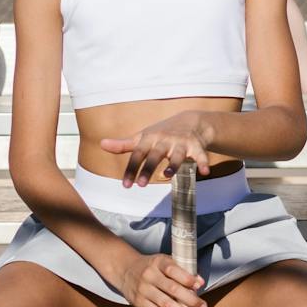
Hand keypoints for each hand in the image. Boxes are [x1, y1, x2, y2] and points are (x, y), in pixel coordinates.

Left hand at [97, 111, 215, 187]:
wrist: (189, 121)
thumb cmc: (161, 133)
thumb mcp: (142, 138)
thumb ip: (123, 144)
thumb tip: (101, 144)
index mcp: (149, 139)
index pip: (137, 154)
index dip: (131, 169)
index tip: (126, 185)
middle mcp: (164, 140)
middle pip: (155, 155)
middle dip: (148, 169)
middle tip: (140, 185)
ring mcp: (180, 143)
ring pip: (176, 155)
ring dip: (173, 164)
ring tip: (167, 176)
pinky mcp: (195, 146)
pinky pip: (200, 155)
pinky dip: (203, 162)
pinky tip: (205, 172)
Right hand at [118, 251, 207, 306]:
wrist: (125, 270)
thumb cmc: (150, 267)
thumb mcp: (165, 262)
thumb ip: (183, 270)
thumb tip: (199, 281)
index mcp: (158, 263)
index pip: (173, 270)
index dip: (186, 278)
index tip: (198, 285)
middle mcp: (150, 276)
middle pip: (172, 289)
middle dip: (190, 300)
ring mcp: (144, 290)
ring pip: (166, 304)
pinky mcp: (140, 304)